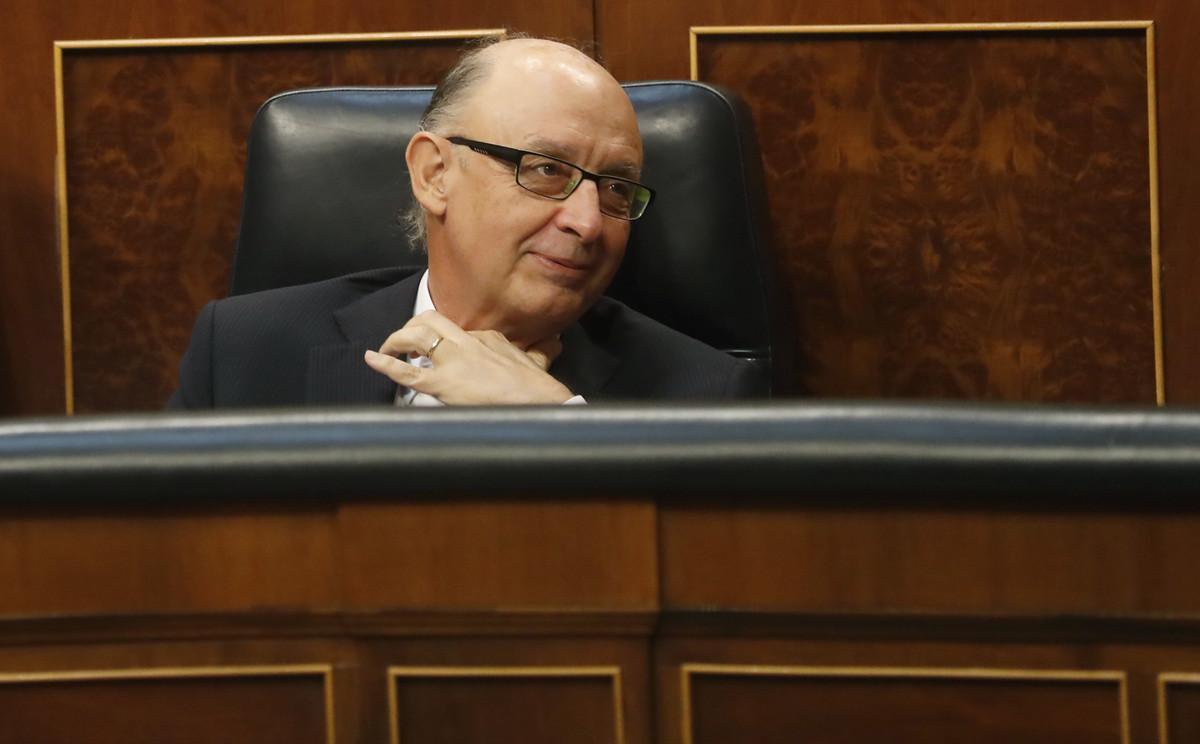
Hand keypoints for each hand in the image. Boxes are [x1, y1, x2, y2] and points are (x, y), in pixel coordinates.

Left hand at [363, 310, 572, 404]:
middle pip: (429, 319)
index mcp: (485, 337)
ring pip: (414, 336)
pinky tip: (372, 359)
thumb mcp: (537, 360)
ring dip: (396, 341)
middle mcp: (466, 341)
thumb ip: (537, 351)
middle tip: (405, 343)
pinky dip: (385, 364)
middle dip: (411, 327)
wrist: (540, 403)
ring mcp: (453, 361)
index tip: (435, 351)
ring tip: (387, 351)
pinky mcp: (443, 383)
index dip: (441, 340)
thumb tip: (554, 344)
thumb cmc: (539, 388)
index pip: (455, 330)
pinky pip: (406, 371)